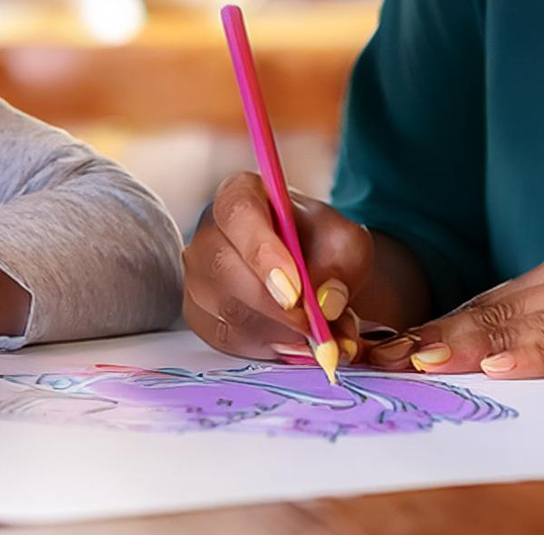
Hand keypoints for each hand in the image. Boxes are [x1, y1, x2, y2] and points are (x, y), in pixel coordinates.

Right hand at [183, 172, 371, 361]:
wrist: (312, 270)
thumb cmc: (321, 245)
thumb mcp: (346, 243)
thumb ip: (342, 265)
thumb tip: (325, 302)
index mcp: (241, 194)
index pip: (238, 214)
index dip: (262, 252)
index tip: (295, 290)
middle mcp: (209, 232)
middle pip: (224, 269)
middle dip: (275, 308)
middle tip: (314, 327)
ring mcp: (198, 276)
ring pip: (226, 311)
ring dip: (278, 333)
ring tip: (318, 336)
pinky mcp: (200, 315)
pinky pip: (226, 339)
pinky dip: (266, 348)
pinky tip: (295, 342)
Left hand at [377, 241, 543, 386]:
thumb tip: (480, 365)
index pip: (494, 299)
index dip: (438, 326)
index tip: (385, 351)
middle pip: (501, 307)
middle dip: (437, 336)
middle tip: (381, 363)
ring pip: (533, 323)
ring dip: (472, 346)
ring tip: (420, 364)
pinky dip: (542, 359)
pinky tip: (503, 371)